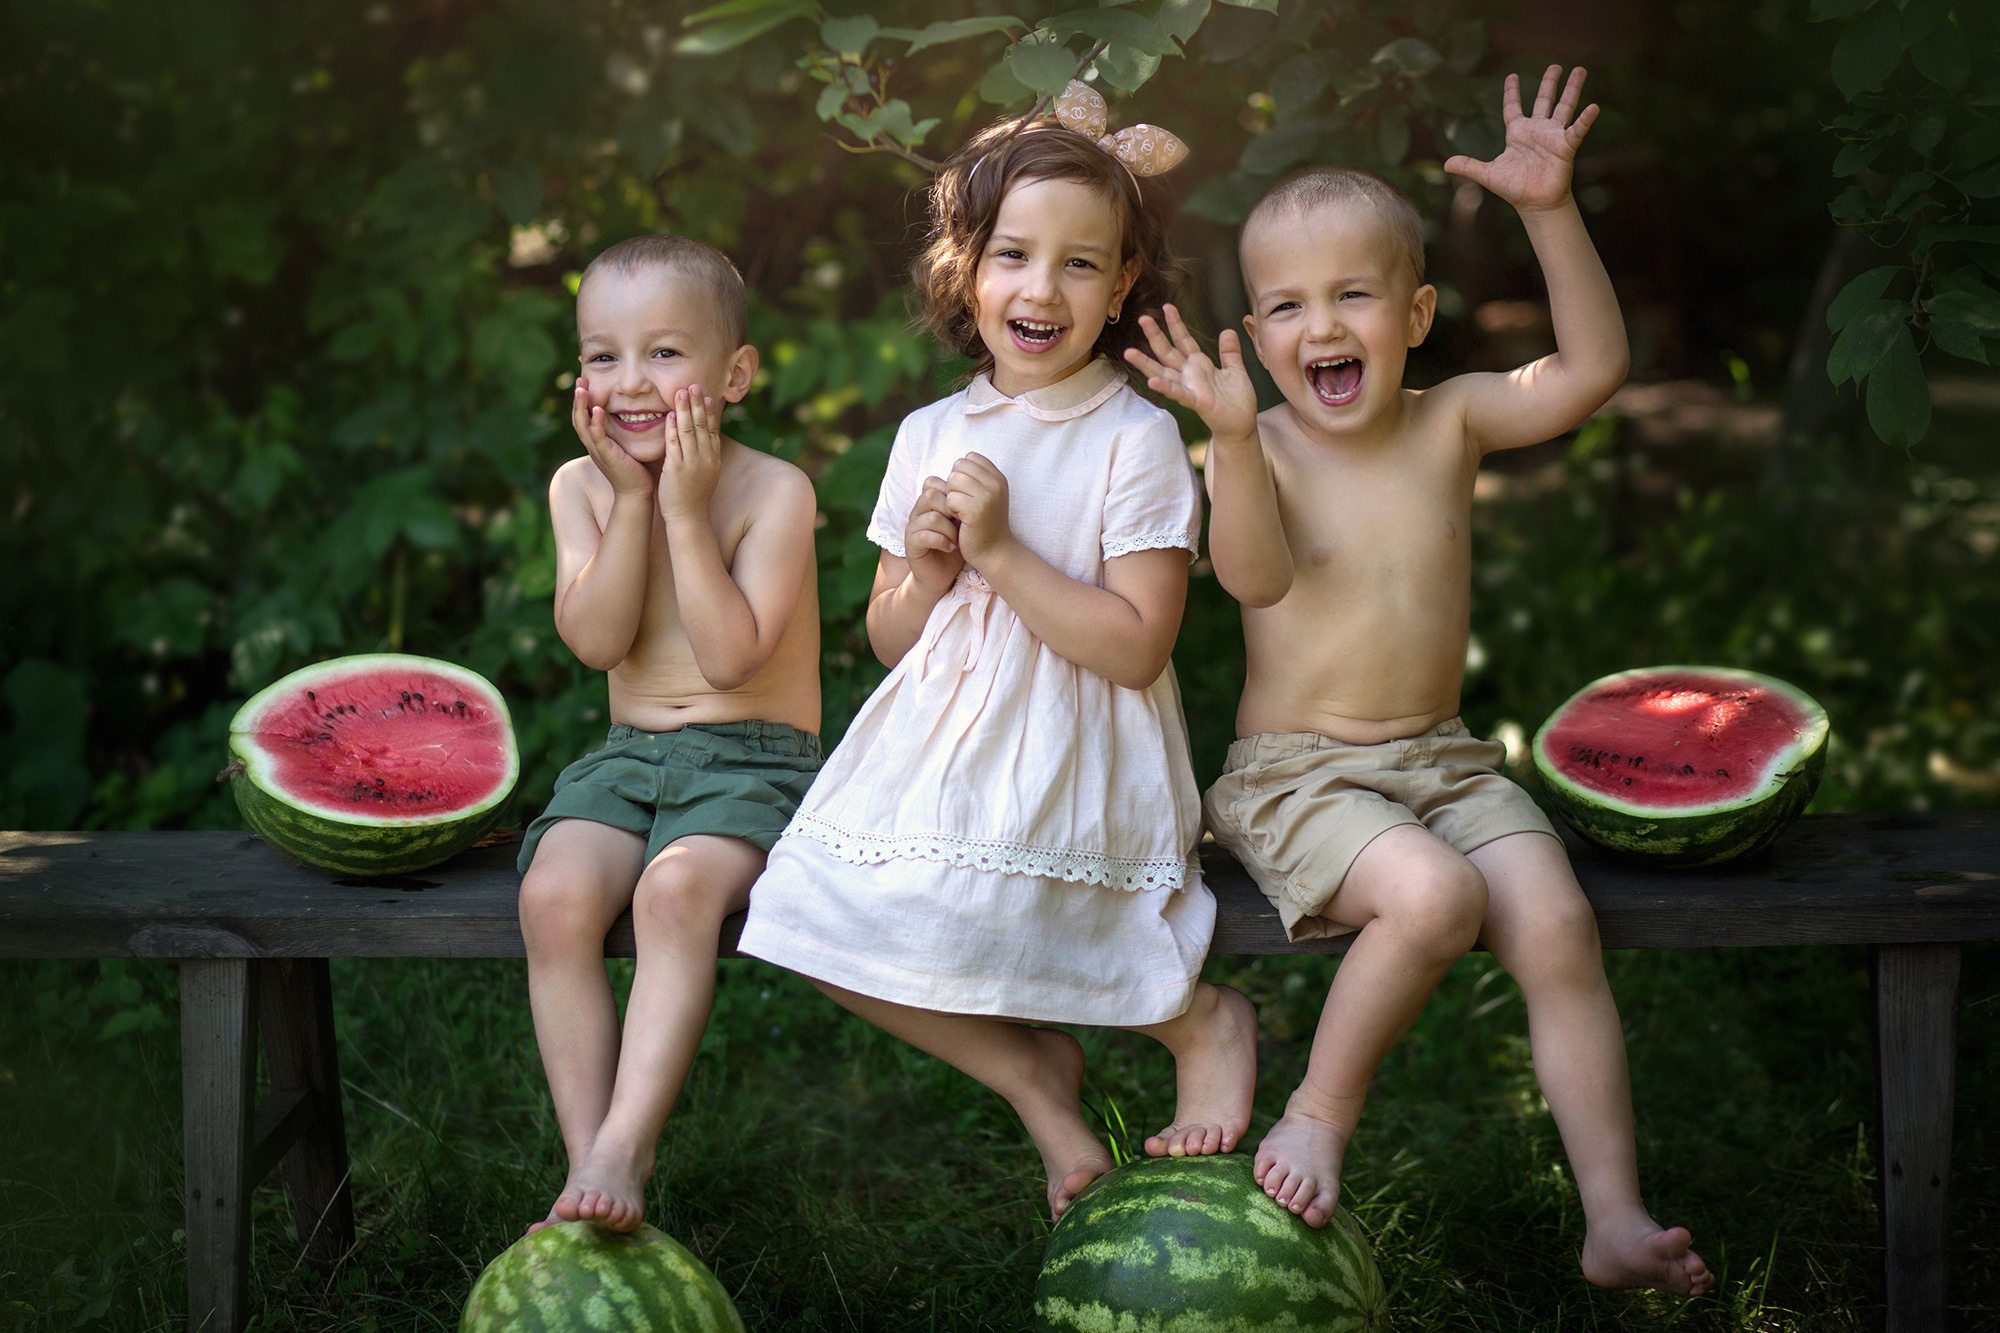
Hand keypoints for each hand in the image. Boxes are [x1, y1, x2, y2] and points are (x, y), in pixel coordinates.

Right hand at [572, 378, 654, 499]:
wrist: (637, 492)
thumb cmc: (635, 470)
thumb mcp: (626, 446)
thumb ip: (624, 432)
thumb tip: (635, 413)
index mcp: (597, 442)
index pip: (584, 418)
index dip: (582, 401)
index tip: (584, 383)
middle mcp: (593, 446)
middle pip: (578, 419)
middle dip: (578, 399)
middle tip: (579, 380)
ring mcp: (598, 451)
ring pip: (583, 426)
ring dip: (581, 407)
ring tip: (582, 389)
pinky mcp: (607, 456)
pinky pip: (598, 438)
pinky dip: (596, 423)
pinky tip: (597, 410)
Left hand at [657, 385, 722, 523]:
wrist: (689, 517)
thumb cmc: (694, 497)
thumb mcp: (705, 474)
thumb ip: (703, 455)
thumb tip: (701, 440)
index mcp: (713, 458)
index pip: (712, 429)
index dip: (708, 411)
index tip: (705, 395)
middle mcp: (706, 458)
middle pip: (702, 425)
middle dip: (697, 404)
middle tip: (693, 385)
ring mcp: (692, 462)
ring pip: (689, 430)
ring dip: (685, 410)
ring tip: (681, 392)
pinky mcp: (677, 468)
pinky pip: (675, 444)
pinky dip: (673, 428)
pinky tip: (670, 415)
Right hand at [903, 476, 963, 595]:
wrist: (943, 575)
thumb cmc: (955, 546)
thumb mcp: (962, 522)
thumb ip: (963, 504)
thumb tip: (975, 485)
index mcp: (930, 503)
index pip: (934, 482)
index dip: (952, 493)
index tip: (965, 509)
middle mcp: (919, 512)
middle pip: (931, 494)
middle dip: (951, 508)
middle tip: (962, 522)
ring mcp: (913, 528)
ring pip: (930, 515)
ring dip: (949, 528)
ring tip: (958, 539)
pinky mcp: (911, 545)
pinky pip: (924, 535)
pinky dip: (941, 541)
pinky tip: (951, 547)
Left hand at [942, 452, 1011, 566]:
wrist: (995, 551)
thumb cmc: (986, 523)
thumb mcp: (988, 496)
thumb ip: (977, 478)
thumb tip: (957, 463)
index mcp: (999, 478)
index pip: (970, 457)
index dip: (963, 473)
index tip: (969, 492)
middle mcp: (996, 484)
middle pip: (959, 466)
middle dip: (954, 484)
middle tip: (962, 502)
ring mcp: (987, 496)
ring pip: (953, 480)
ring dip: (951, 496)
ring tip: (961, 511)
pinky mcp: (975, 510)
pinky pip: (950, 498)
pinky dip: (950, 509)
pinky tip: (960, 519)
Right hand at [1125, 303, 1257, 444]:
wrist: (1242, 424)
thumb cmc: (1237, 400)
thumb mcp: (1236, 370)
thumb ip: (1230, 352)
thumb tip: (1228, 330)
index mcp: (1199, 365)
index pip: (1184, 340)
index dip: (1176, 324)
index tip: (1167, 307)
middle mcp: (1190, 375)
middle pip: (1168, 352)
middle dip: (1155, 336)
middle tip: (1143, 318)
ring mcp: (1190, 388)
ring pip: (1164, 372)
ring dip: (1146, 363)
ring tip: (1129, 352)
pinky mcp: (1196, 402)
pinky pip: (1178, 393)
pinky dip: (1166, 387)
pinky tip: (1153, 381)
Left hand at [1443, 65, 1597, 215]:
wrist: (1534, 203)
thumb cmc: (1514, 188)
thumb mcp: (1488, 175)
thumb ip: (1469, 166)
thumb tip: (1445, 164)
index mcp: (1518, 133)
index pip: (1513, 107)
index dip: (1512, 92)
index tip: (1512, 76)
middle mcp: (1537, 130)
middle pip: (1544, 100)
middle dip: (1550, 83)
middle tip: (1556, 66)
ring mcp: (1552, 136)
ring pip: (1564, 106)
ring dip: (1572, 89)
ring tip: (1580, 70)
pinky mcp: (1565, 146)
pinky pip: (1576, 129)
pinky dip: (1585, 119)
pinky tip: (1593, 107)